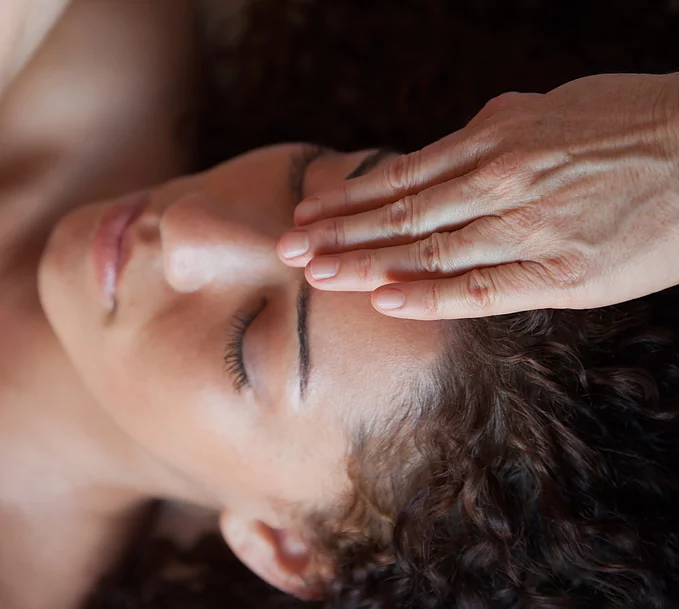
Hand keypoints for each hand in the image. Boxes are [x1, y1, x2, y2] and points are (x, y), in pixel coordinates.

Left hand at [277, 73, 678, 319]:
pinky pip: (479, 289)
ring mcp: (527, 229)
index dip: (350, 199)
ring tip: (316, 273)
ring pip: (427, 250)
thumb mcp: (549, 110)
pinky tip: (382, 299)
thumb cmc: (628, 126)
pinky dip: (427, 295)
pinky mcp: (559, 273)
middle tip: (289, 249)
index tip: (309, 214)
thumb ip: (495, 129)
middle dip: (339, 234)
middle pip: (401, 215)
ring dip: (365, 263)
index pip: (402, 178)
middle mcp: (500, 184)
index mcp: (496, 143)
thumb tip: (454, 138)